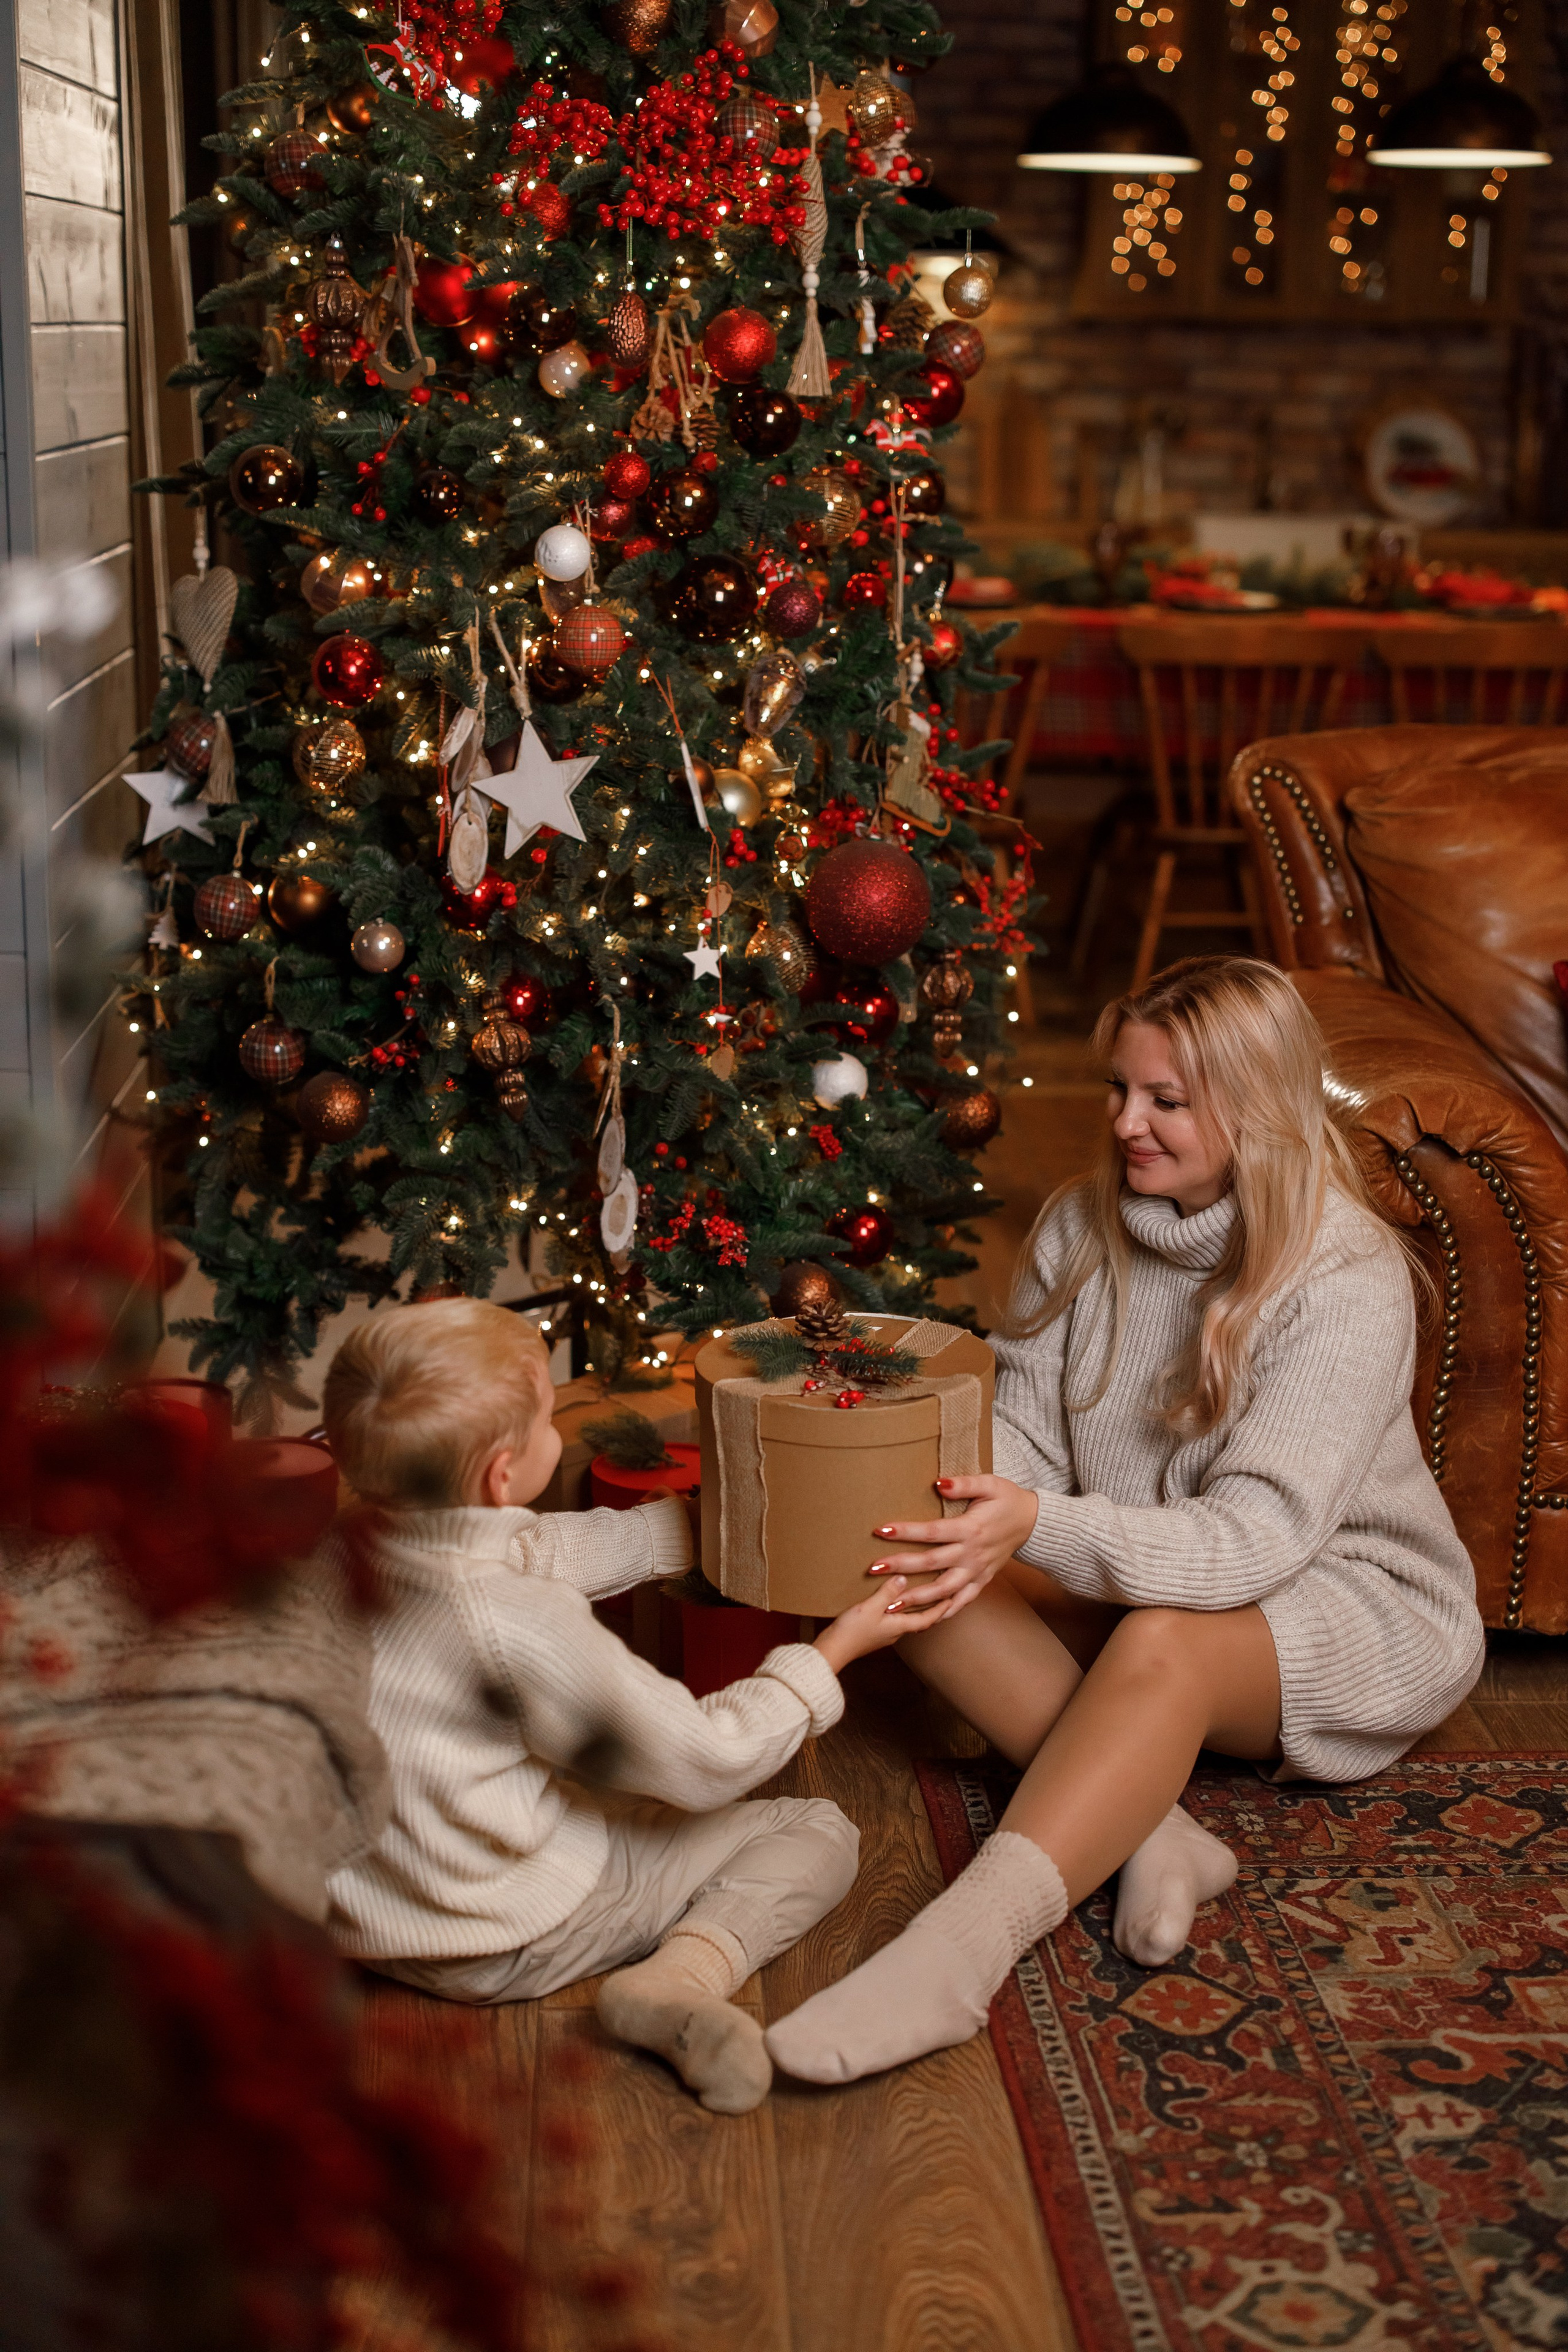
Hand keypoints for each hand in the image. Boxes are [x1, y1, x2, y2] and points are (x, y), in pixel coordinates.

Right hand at [814, 1574, 947, 1673]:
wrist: (831, 1651)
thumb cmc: (851, 1632)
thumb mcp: (870, 1608)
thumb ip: (887, 1593)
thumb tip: (904, 1578)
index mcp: (899, 1627)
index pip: (927, 1619)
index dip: (941, 1609)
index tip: (953, 1598)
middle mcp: (895, 1632)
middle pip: (920, 1620)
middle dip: (931, 1609)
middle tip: (941, 1595)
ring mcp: (884, 1634)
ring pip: (906, 1620)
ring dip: (915, 1609)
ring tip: (919, 1595)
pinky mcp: (873, 1633)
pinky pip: (893, 1620)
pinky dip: (899, 1610)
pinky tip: (893, 1602)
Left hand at [866, 1474, 1040, 1622]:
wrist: (1033, 1522)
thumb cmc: (1007, 1500)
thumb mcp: (989, 1484)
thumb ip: (964, 1484)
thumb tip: (938, 1483)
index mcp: (970, 1529)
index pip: (932, 1532)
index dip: (906, 1532)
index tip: (881, 1530)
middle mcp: (971, 1554)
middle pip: (932, 1564)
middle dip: (901, 1567)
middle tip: (873, 1569)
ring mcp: (977, 1571)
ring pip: (944, 1589)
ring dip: (917, 1598)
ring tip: (892, 1603)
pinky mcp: (982, 1580)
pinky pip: (963, 1601)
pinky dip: (946, 1611)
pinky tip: (927, 1619)